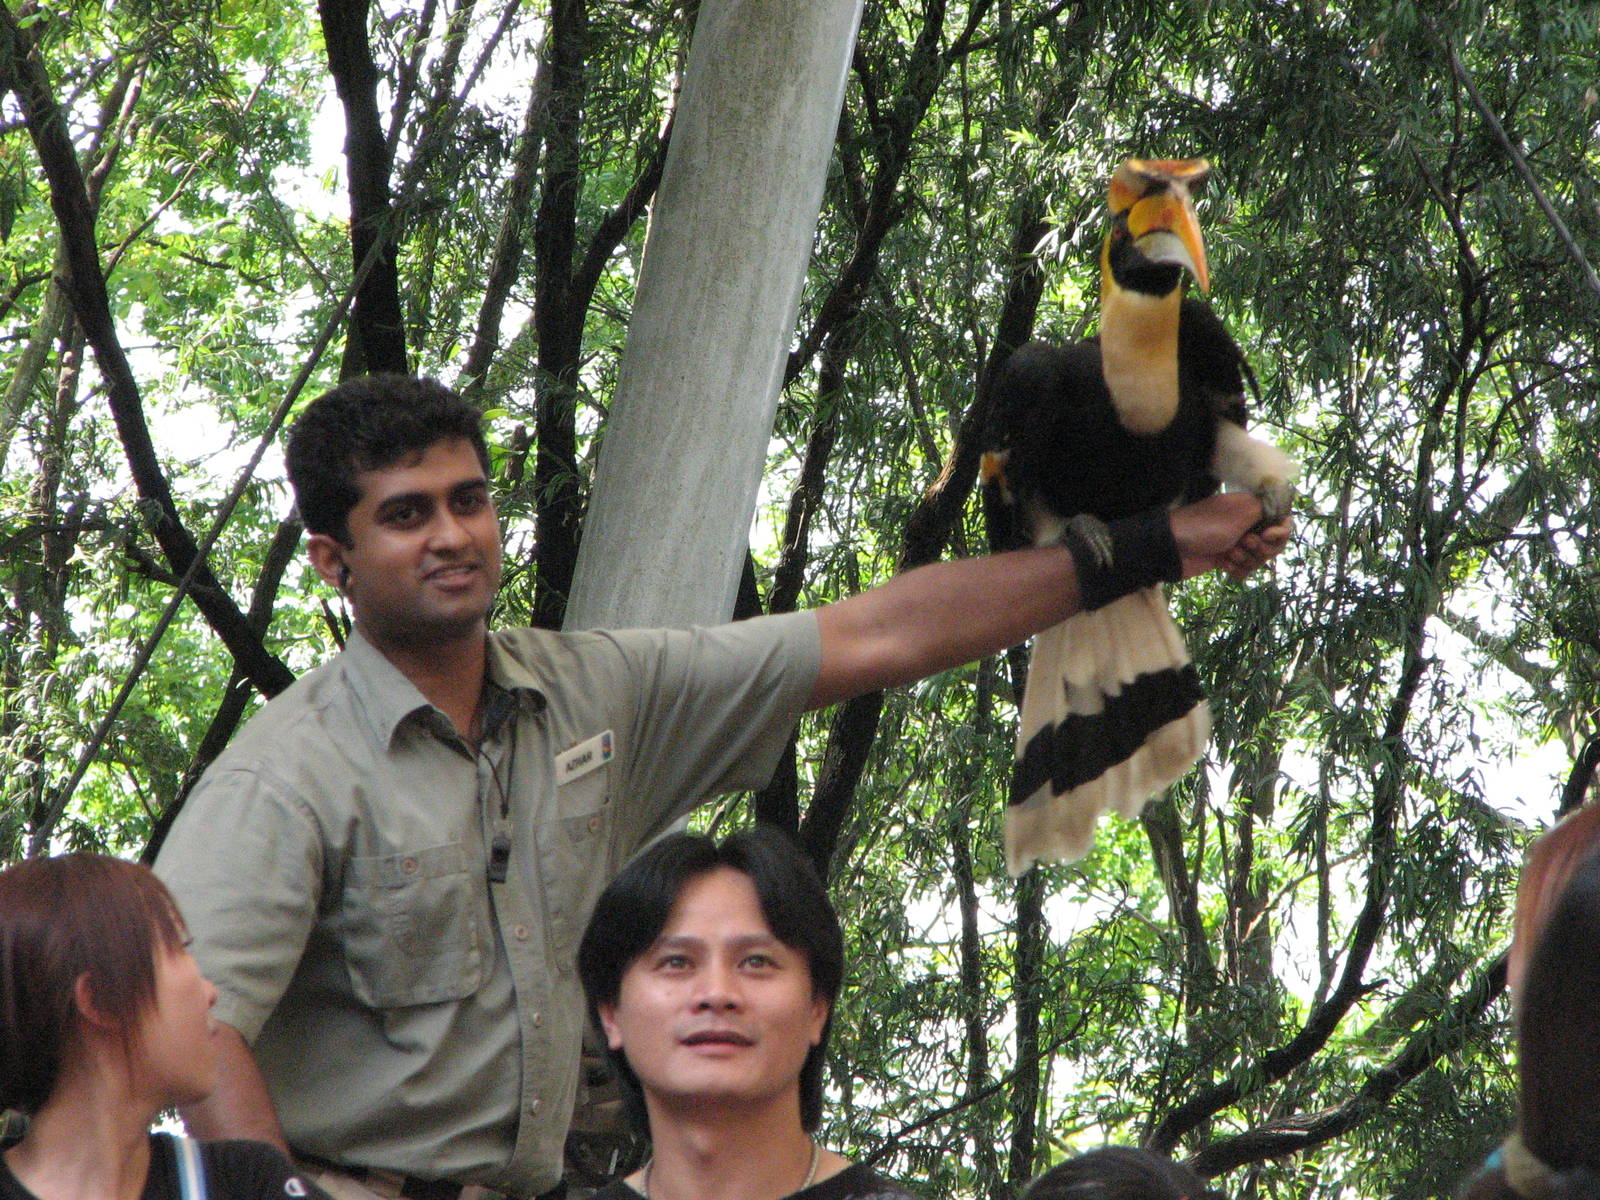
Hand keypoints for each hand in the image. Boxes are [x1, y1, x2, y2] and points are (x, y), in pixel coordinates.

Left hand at [1172, 492, 1292, 581]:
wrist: (1172, 548)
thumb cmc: (1205, 526)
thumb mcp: (1239, 512)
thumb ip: (1266, 509)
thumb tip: (1285, 513)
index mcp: (1250, 507)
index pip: (1281, 520)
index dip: (1280, 531)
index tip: (1267, 535)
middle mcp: (1246, 524)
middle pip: (1273, 543)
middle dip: (1262, 549)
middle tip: (1243, 543)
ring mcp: (1236, 543)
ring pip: (1259, 559)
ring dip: (1246, 559)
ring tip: (1228, 553)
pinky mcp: (1227, 559)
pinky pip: (1244, 570)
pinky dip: (1236, 569)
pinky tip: (1223, 564)